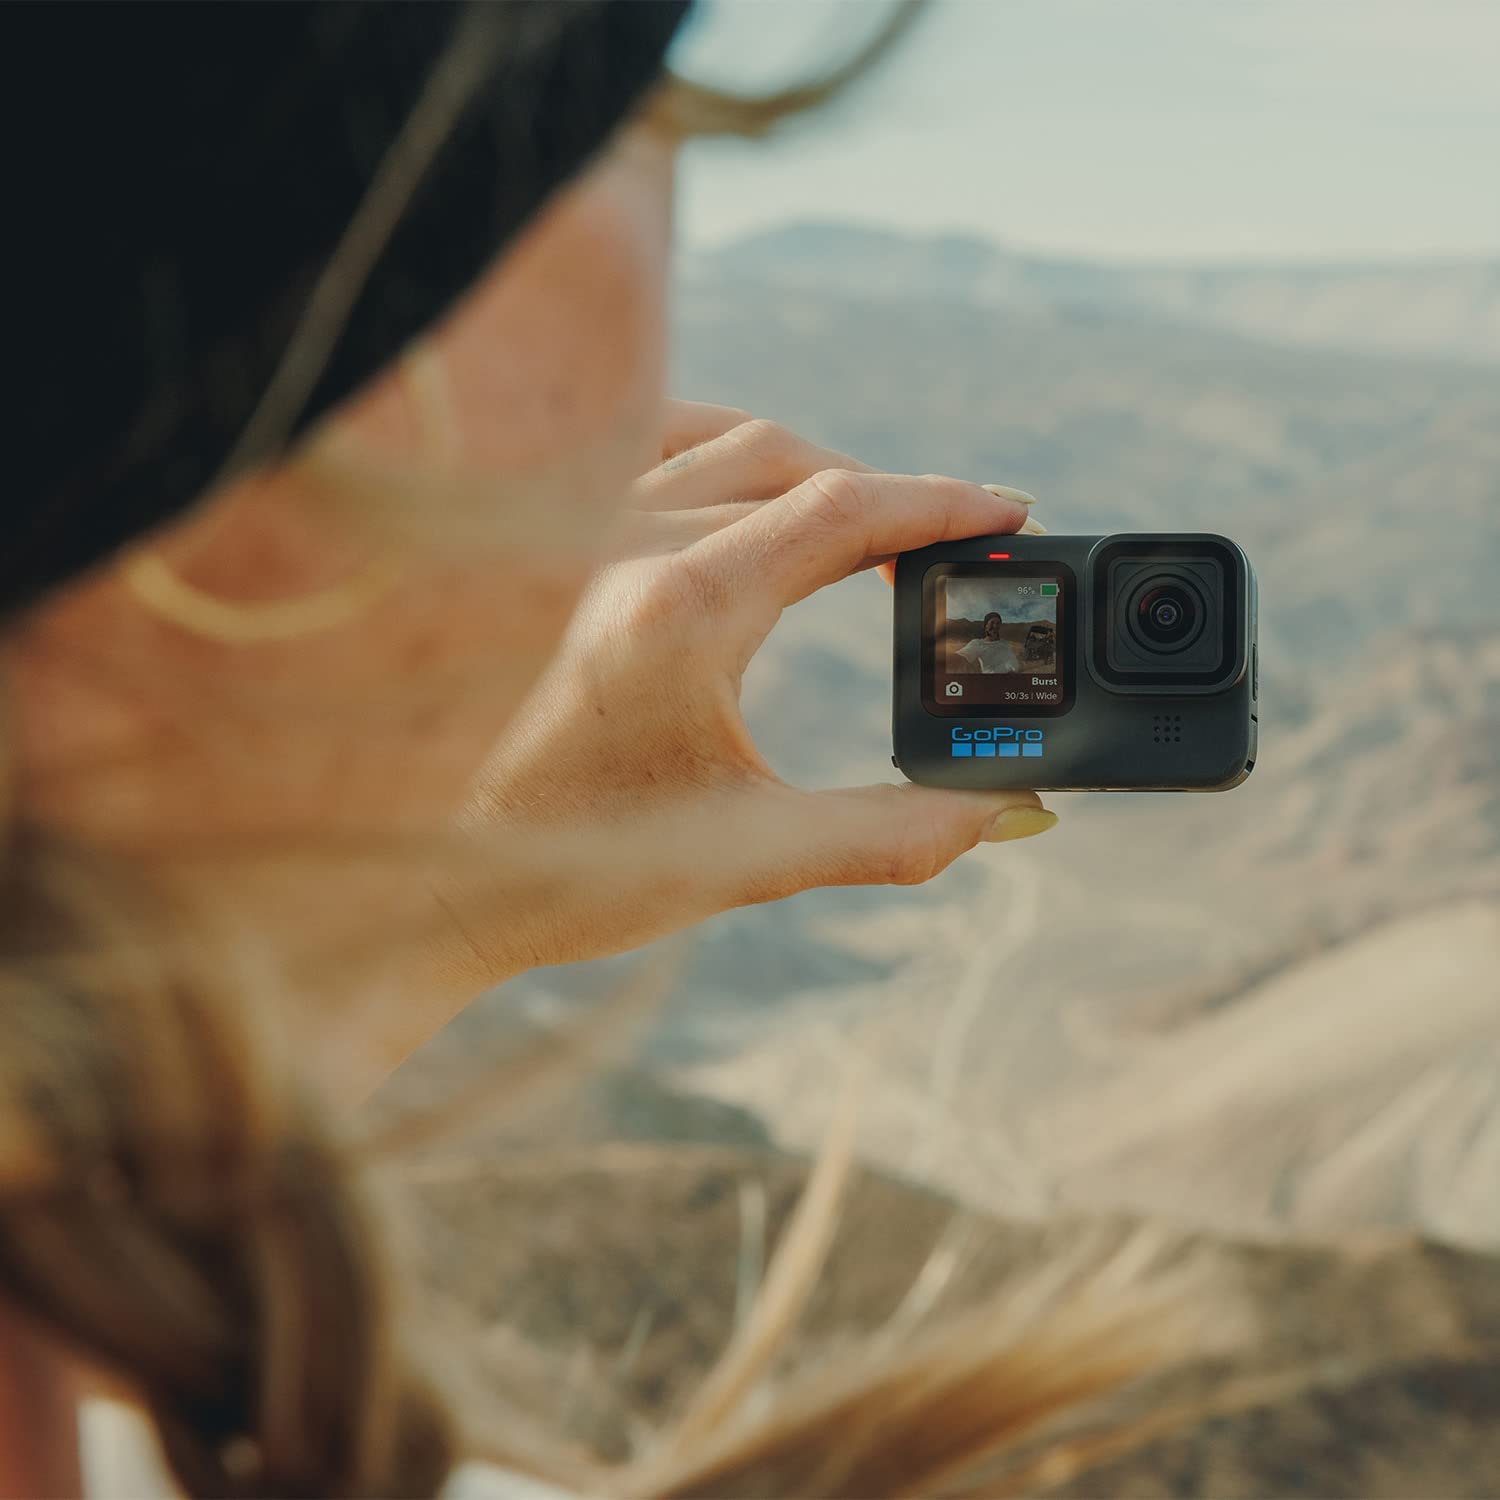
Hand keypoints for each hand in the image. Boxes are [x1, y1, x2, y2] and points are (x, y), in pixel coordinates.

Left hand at [439, 402, 1054, 984]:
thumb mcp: (750, 859)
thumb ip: (890, 835)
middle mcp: (619, 542)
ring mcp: (568, 530)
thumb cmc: (570, 873)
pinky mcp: (535, 540)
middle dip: (886, 499)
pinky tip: (740, 482)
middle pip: (791, 466)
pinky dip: (715, 449)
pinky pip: (642, 443)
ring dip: (808, 470)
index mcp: (680, 610)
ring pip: (719, 443)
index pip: (842, 510)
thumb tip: (1006, 816)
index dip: (940, 504)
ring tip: (863, 523)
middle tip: (947, 546)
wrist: (423, 880)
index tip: (1006, 512)